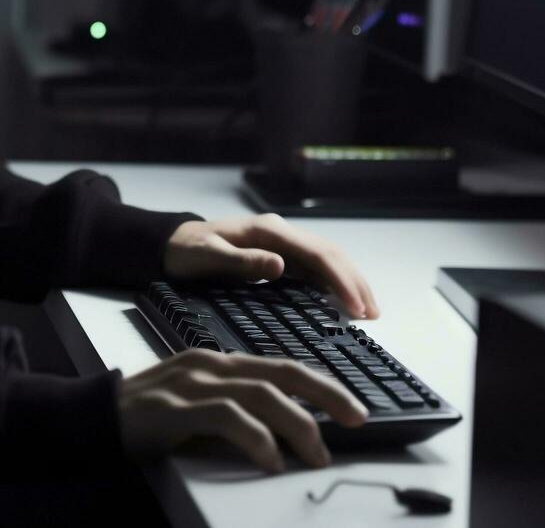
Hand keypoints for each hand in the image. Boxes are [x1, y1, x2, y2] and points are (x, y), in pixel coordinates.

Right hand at [119, 348, 367, 472]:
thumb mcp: (200, 407)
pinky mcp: (177, 406)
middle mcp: (212, 364)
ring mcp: (194, 382)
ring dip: (297, 424)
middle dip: (326, 395)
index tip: (352, 407)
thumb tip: (285, 437)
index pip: (282, 366)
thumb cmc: (150, 416)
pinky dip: (256, 437)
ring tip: (316, 454)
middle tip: (356, 420)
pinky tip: (270, 459)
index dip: (322, 385)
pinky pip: (227, 416)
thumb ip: (237, 413)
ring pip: (261, 394)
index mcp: (220, 362)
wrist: (95, 415)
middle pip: (281, 372)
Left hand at [162, 213, 378, 318]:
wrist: (172, 243)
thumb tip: (280, 266)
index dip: (340, 281)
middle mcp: (281, 232)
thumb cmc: (187, 252)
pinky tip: (343, 302)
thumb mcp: (208, 257)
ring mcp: (281, 242)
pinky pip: (314, 267)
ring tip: (369, 310)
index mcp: (268, 230)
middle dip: (354, 282)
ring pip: (327, 259)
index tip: (355, 308)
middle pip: (330, 254)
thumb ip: (242, 262)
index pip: (317, 254)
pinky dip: (333, 284)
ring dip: (349, 282)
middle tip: (372, 315)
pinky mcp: (279, 254)